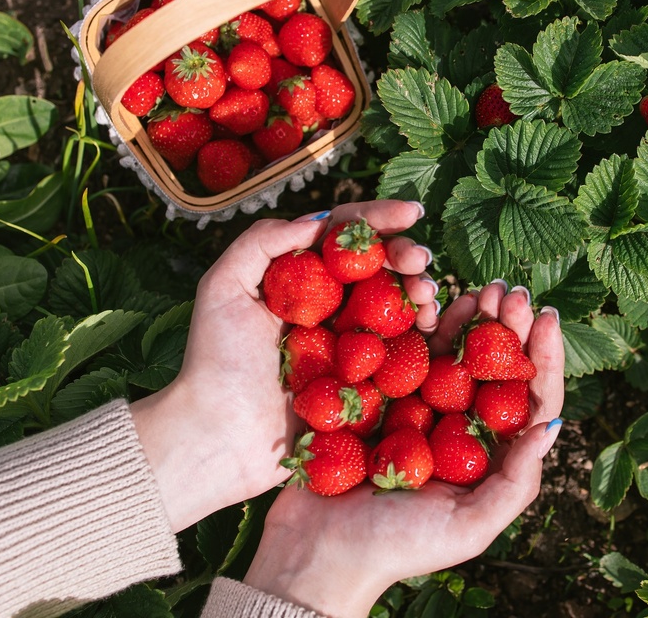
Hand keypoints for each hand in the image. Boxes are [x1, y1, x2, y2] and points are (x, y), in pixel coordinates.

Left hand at [131, 200, 437, 531]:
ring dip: (421, 292)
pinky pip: (404, 356)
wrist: (219, 436)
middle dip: (406, 256)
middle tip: (420, 260)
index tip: (412, 213)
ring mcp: (351, 347)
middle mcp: (329, 309)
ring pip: (397, 307)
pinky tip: (433, 326)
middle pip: (379, 269)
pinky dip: (427, 336)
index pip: (346, 238)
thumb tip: (318, 220)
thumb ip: (263, 242)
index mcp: (300, 280)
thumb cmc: (214, 362)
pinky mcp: (365, 386)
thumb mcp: (223, 287)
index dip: (379, 220)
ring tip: (426, 294)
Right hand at [241, 283, 564, 617]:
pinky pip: (405, 350)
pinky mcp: (377, 394)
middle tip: (513, 291)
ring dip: (472, 317)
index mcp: (488, 455)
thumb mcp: (467, 528)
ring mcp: (418, 406)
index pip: (528, 399)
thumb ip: (514, 483)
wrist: (316, 551)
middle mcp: (458, 427)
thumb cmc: (395, 549)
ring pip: (455, 351)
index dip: (542, 356)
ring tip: (483, 289)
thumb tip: (551, 427)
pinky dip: (421, 323)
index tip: (545, 317)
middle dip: (509, 325)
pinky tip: (431, 299)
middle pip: (495, 366)